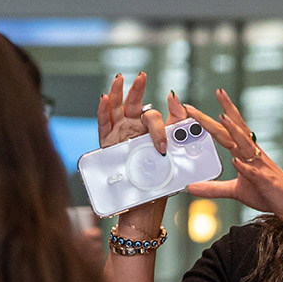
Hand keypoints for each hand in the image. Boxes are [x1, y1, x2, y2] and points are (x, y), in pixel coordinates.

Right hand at [97, 72, 171, 234]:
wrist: (145, 205)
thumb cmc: (160, 180)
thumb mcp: (174, 155)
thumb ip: (178, 129)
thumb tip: (179, 104)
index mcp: (150, 131)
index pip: (154, 118)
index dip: (160, 126)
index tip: (165, 136)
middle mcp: (133, 130)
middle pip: (134, 106)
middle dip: (137, 90)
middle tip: (142, 76)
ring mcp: (119, 136)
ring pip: (116, 110)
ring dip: (117, 93)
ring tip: (119, 78)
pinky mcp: (107, 145)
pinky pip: (103, 126)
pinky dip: (103, 112)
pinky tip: (104, 98)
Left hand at [183, 89, 282, 224]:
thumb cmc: (267, 193)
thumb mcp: (236, 191)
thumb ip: (214, 188)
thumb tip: (191, 187)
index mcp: (246, 153)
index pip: (232, 128)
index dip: (224, 110)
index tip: (216, 95)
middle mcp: (253, 154)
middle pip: (236, 129)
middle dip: (225, 111)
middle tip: (217, 91)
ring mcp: (260, 166)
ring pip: (245, 145)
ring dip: (234, 131)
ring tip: (222, 117)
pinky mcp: (265, 181)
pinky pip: (253, 172)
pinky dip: (244, 167)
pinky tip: (235, 161)